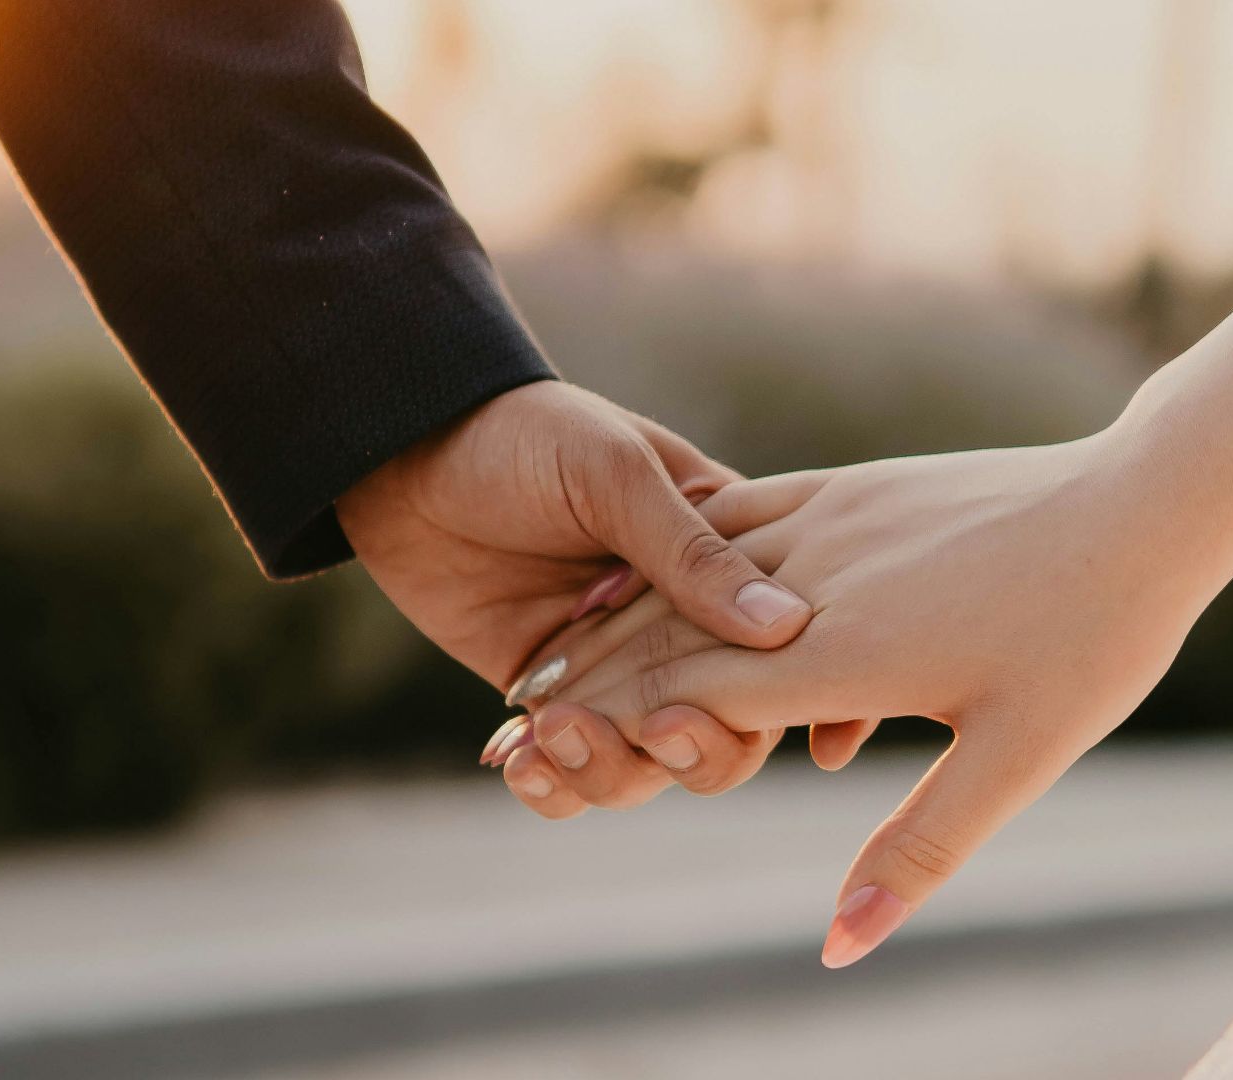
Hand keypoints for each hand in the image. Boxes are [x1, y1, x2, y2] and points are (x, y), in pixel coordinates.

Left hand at [333, 381, 813, 808]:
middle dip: (699, 749)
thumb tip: (786, 627)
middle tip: (652, 729)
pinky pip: (565, 770)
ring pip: (646, 765)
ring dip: (609, 770)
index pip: (793, 649)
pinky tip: (515, 760)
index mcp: (725, 561)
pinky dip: (550, 783)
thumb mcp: (614, 474)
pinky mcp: (546, 697)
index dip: (819, 702)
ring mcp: (613, 670)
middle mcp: (680, 630)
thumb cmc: (526, 434)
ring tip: (551, 734)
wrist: (406, 447)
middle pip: (729, 730)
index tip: (826, 749)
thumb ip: (692, 554)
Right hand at [518, 428, 1232, 964]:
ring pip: (688, 575)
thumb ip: (918, 850)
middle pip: (669, 636)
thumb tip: (839, 945)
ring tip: (546, 659)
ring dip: (611, 619)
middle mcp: (817, 582)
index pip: (692, 699)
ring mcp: (830, 521)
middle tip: (505, 726)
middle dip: (582, 685)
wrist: (1146, 500)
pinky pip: (735, 516)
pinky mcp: (850, 485)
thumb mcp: (1019, 758)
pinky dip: (673, 554)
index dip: (606, 732)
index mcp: (847, 653)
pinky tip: (643, 568)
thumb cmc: (1094, 638)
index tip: (531, 762)